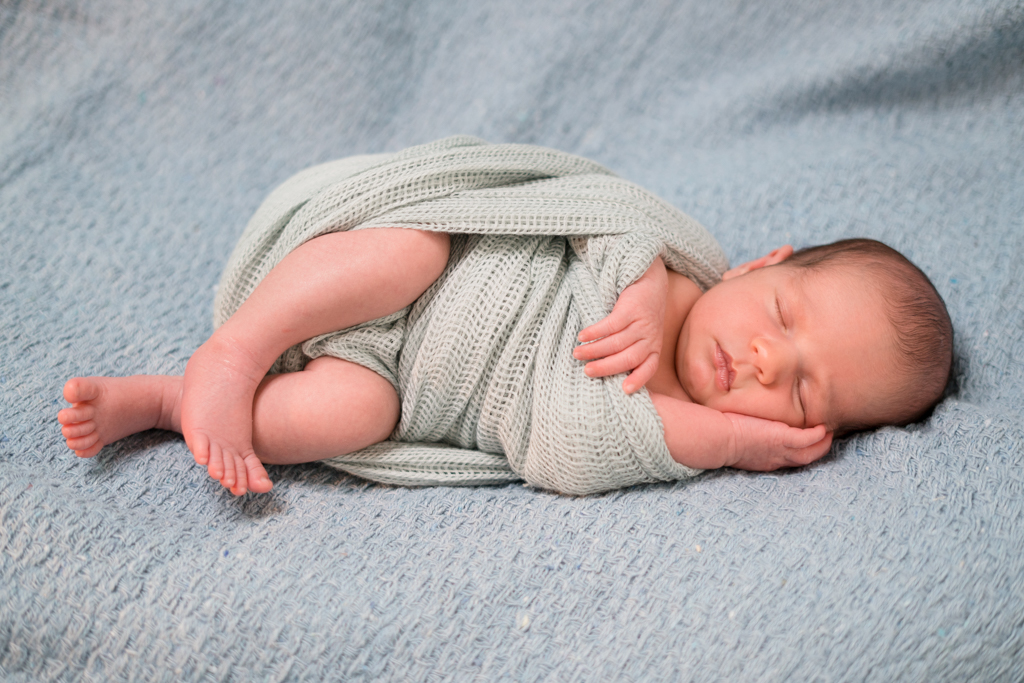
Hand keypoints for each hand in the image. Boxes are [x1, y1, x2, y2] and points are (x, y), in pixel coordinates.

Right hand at [573, 257, 667, 393]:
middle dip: (606, 367)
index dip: (638, 380)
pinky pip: (612, 324)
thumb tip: (604, 371)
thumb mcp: (642, 336)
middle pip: (628, 358)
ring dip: (595, 349)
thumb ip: (630, 352)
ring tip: (577, 352)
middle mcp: (650, 338)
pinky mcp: (632, 308)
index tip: (624, 390)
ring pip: (617, 342)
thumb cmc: (640, 315)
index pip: (648, 368)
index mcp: (653, 348)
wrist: (651, 282)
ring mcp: (642, 323)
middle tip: (587, 371)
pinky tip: (583, 335)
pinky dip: (595, 332)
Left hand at [723, 412, 832, 470]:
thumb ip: (746, 440)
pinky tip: (822, 427)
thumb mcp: (738, 444)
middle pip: (805, 460)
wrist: (718, 440)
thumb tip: (743, 429)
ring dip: (822, 445)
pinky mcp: (782, 438)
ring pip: (811, 453)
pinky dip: (817, 435)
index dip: (799, 453)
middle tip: (826, 440)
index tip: (805, 445)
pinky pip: (808, 439)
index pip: (788, 460)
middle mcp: (776, 460)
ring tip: (828, 433)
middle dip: (817, 451)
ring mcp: (780, 450)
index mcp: (766, 462)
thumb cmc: (721, 438)